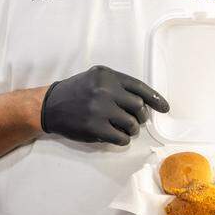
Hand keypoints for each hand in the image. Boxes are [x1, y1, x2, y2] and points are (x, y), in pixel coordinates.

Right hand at [41, 65, 168, 144]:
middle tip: (135, 119)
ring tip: (125, 128)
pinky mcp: (95, 127)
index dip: (155, 99)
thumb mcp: (95, 79)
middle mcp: (104, 90)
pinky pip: (121, 137)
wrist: (50, 106)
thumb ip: (117, 85)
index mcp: (107, 76)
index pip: (139, 87)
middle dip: (141, 116)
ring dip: (132, 129)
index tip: (164, 108)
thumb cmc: (76, 92)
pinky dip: (123, 139)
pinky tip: (117, 136)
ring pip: (132, 124)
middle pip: (138, 107)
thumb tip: (144, 102)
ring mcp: (100, 109)